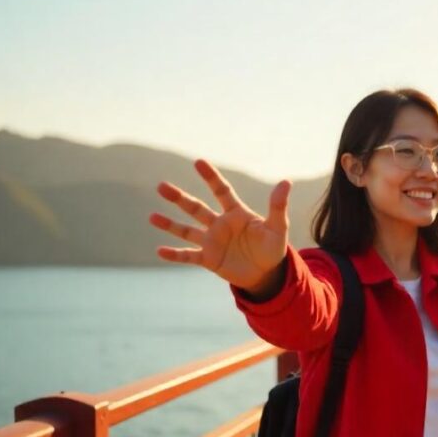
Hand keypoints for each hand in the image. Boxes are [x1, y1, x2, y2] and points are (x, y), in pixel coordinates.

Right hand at [149, 159, 291, 289]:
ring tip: (152, 217)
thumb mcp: (278, 227)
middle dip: (179, 198)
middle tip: (161, 186)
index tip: (198, 162)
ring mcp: (212, 242)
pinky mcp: (209, 259)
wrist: (268, 274)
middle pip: (196, 208)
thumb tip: (286, 182)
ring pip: (187, 230)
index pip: (221, 191)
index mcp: (236, 213)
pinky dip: (175, 255)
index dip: (211, 177)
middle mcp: (220, 224)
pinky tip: (160, 250)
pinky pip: (188, 256)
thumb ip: (277, 206)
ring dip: (170, 225)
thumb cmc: (273, 248)